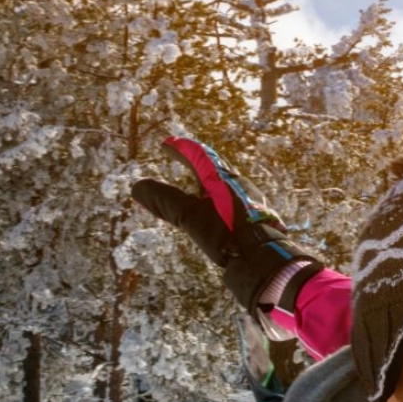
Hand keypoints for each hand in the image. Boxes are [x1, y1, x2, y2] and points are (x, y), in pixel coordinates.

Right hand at [130, 138, 323, 313]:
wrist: (265, 257)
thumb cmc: (227, 233)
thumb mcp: (190, 216)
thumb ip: (165, 201)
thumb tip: (137, 186)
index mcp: (223, 179)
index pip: (199, 156)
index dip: (181, 149)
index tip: (166, 144)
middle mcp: (239, 185)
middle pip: (215, 168)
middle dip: (197, 162)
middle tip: (184, 157)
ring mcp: (250, 201)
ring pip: (225, 184)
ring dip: (208, 180)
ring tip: (197, 185)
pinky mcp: (255, 218)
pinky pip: (232, 200)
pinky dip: (217, 198)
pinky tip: (218, 210)